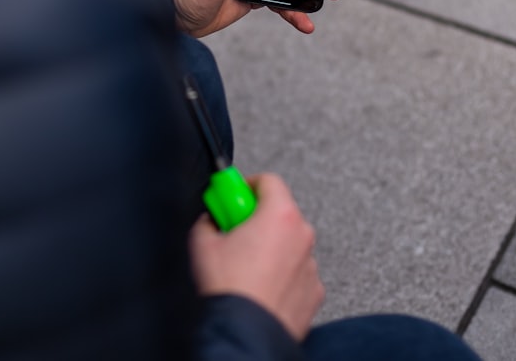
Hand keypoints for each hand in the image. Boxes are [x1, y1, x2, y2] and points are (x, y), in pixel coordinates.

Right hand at [189, 173, 323, 340]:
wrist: (243, 334)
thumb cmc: (228, 290)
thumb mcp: (201, 243)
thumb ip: (208, 221)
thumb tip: (211, 220)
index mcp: (280, 215)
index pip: (269, 181)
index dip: (245, 185)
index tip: (231, 195)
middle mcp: (302, 236)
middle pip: (280, 213)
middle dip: (256, 219)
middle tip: (232, 233)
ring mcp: (311, 266)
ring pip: (288, 245)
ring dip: (269, 249)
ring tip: (242, 268)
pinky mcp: (313, 292)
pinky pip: (295, 273)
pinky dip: (280, 275)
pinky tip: (258, 287)